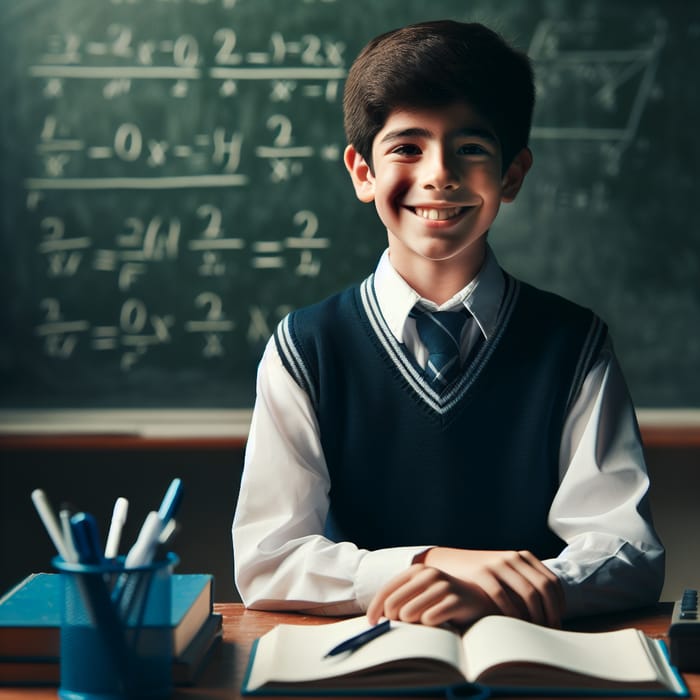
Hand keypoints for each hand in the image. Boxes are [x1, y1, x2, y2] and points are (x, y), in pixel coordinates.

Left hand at [367, 563, 496, 627]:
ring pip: (410, 613)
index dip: (375, 609)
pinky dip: (430, 626)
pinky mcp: (455, 599)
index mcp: (415, 571)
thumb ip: (400, 600)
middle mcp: (428, 574)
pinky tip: (439, 623)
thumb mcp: (420, 594)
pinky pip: (430, 619)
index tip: (371, 625)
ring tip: (425, 622)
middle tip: (405, 625)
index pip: (386, 591)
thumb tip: (374, 620)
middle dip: (395, 620)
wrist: (477, 600)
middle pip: (394, 605)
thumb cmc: (441, 601)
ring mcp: (443, 586)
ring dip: (414, 624)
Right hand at [419, 547, 564, 627]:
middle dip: (551, 612)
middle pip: (544, 587)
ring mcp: (498, 564)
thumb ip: (525, 581)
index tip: (558, 621)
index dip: (559, 603)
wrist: (451, 562)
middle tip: (551, 631)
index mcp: (523, 556)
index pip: (552, 581)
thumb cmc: (483, 574)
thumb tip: (552, 610)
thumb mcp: (506, 570)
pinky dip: (512, 612)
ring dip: (536, 615)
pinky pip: (503, 595)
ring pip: (528, 592)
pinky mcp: (482, 573)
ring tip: (536, 631)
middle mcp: (513, 558)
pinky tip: (514, 624)